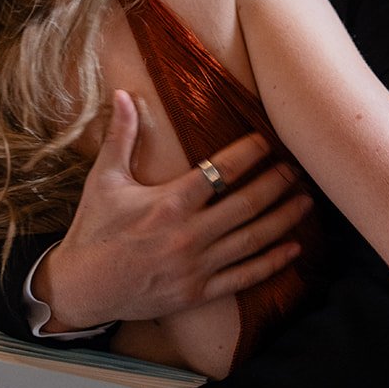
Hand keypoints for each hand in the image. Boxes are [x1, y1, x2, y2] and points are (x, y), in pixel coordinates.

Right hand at [36, 90, 313, 330]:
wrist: (82, 287)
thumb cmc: (94, 230)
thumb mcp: (104, 179)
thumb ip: (121, 136)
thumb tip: (122, 94)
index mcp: (168, 204)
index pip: (219, 172)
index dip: (248, 153)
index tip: (267, 140)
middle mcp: (187, 235)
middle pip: (246, 205)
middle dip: (276, 183)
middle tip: (298, 167)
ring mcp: (196, 267)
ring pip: (252, 240)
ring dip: (283, 219)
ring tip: (306, 200)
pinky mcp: (198, 293)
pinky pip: (243, 277)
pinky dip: (272, 263)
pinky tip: (293, 248)